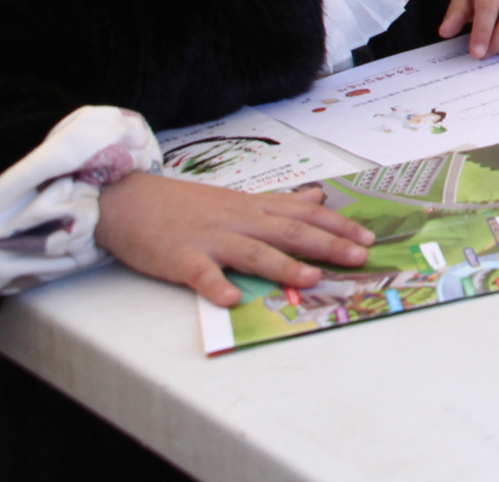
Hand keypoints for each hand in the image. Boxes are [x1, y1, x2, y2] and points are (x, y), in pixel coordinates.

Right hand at [95, 171, 369, 306]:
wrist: (130, 200)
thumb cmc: (185, 205)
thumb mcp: (237, 199)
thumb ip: (278, 203)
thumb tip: (317, 198)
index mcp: (253, 209)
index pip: (304, 215)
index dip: (338, 226)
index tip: (368, 238)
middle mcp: (238, 221)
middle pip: (289, 231)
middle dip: (327, 244)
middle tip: (360, 257)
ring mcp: (210, 239)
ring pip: (253, 251)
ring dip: (284, 265)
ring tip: (312, 279)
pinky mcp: (180, 258)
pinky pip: (201, 274)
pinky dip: (216, 286)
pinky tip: (231, 300)